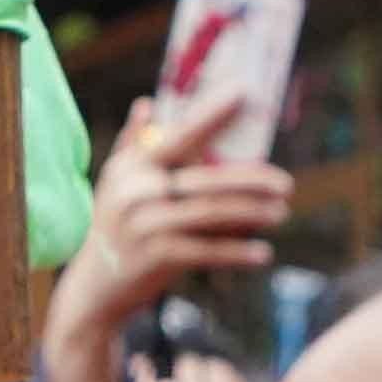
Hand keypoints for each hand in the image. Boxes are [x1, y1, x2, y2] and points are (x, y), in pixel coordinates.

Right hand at [38, 100, 295, 381]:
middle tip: (286, 183)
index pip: (180, 134)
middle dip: (253, 179)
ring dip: (253, 214)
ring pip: (213, 214)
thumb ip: (132, 144)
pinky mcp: (157, 258)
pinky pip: (207, 251)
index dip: (212, 113)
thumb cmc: (112, 227)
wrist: (94, 288)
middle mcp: (138, 192)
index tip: (245, 93)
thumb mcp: (114, 183)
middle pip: (208, 180)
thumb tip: (146, 103)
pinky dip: (237, 252)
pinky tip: (263, 253)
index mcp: (134, 167)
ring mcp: (147, 226)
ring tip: (281, 212)